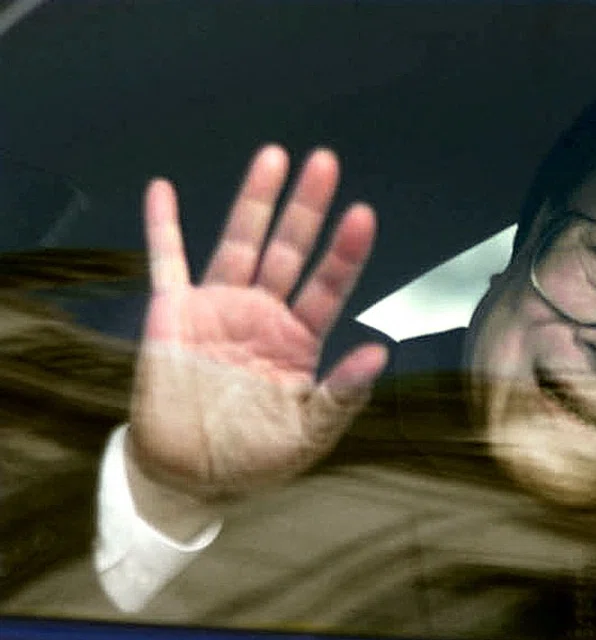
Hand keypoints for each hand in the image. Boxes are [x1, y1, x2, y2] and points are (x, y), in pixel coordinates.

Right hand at [127, 146, 388, 502]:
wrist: (188, 475)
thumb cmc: (254, 456)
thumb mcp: (308, 433)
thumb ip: (341, 393)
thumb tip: (381, 352)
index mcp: (299, 339)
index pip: (329, 287)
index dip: (345, 253)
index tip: (363, 215)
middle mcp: (264, 313)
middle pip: (289, 250)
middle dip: (306, 208)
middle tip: (325, 161)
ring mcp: (218, 307)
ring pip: (239, 243)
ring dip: (254, 200)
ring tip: (274, 156)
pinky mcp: (173, 314)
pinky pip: (167, 263)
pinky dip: (163, 227)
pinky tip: (162, 189)